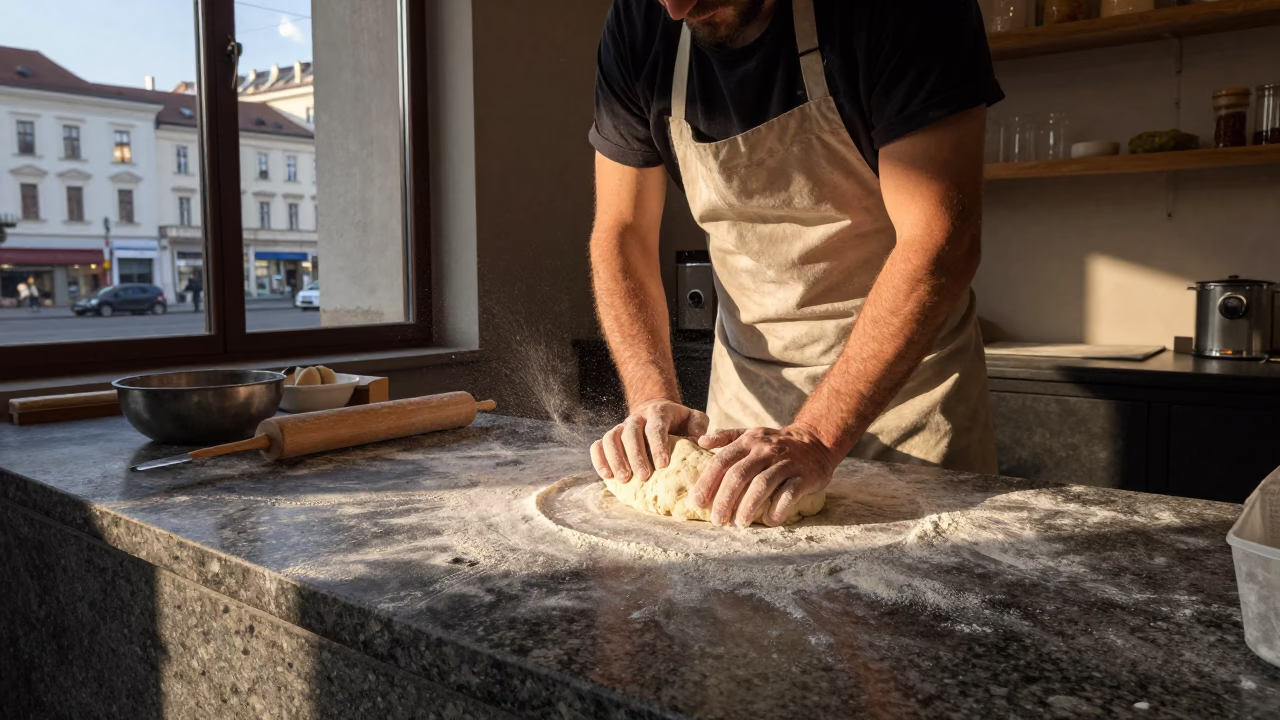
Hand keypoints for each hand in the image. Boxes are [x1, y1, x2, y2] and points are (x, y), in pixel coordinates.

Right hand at [590, 399, 708, 482]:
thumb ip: (699, 426)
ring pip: (611, 438)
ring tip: (624, 479)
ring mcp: (622, 426)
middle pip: (631, 433)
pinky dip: (599, 459)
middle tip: (643, 476)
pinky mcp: (611, 437)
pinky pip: (599, 445)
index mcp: (659, 412)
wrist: (657, 411)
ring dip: (616, 459)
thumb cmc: (679, 421)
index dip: (658, 446)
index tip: (662, 465)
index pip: (656, 427)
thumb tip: (699, 440)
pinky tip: (606, 476)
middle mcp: (637, 418)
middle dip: (636, 455)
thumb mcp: (694, 418)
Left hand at [692, 425, 837, 527]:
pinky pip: (789, 494)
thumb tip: (701, 442)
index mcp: (749, 441)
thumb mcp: (751, 435)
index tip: (697, 502)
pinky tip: (769, 520)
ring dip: (748, 507)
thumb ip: (726, 437)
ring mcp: (786, 463)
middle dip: (724, 500)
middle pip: (739, 475)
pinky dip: (777, 509)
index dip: (708, 482)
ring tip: (739, 524)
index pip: (722, 461)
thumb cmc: (776, 443)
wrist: (815, 441)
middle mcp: (765, 450)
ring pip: (762, 485)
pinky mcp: (804, 476)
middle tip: (717, 520)